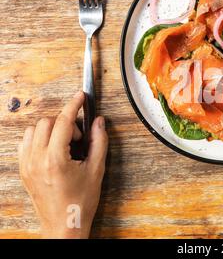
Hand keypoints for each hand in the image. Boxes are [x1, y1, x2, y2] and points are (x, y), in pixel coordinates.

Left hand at [18, 91, 107, 238]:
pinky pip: (26, 143)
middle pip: (47, 123)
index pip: (62, 122)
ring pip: (34, 130)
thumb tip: (99, 122)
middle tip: (78, 138)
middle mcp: (37, 160)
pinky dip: (39, 139)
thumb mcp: (96, 170)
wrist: (64, 225)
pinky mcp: (24, 170)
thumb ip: (99, 142)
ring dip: (50, 130)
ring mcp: (27, 165)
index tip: (80, 97)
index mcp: (55, 159)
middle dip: (65, 123)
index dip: (73, 105)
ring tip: (65, 145)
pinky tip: (52, 148)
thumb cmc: (81, 202)